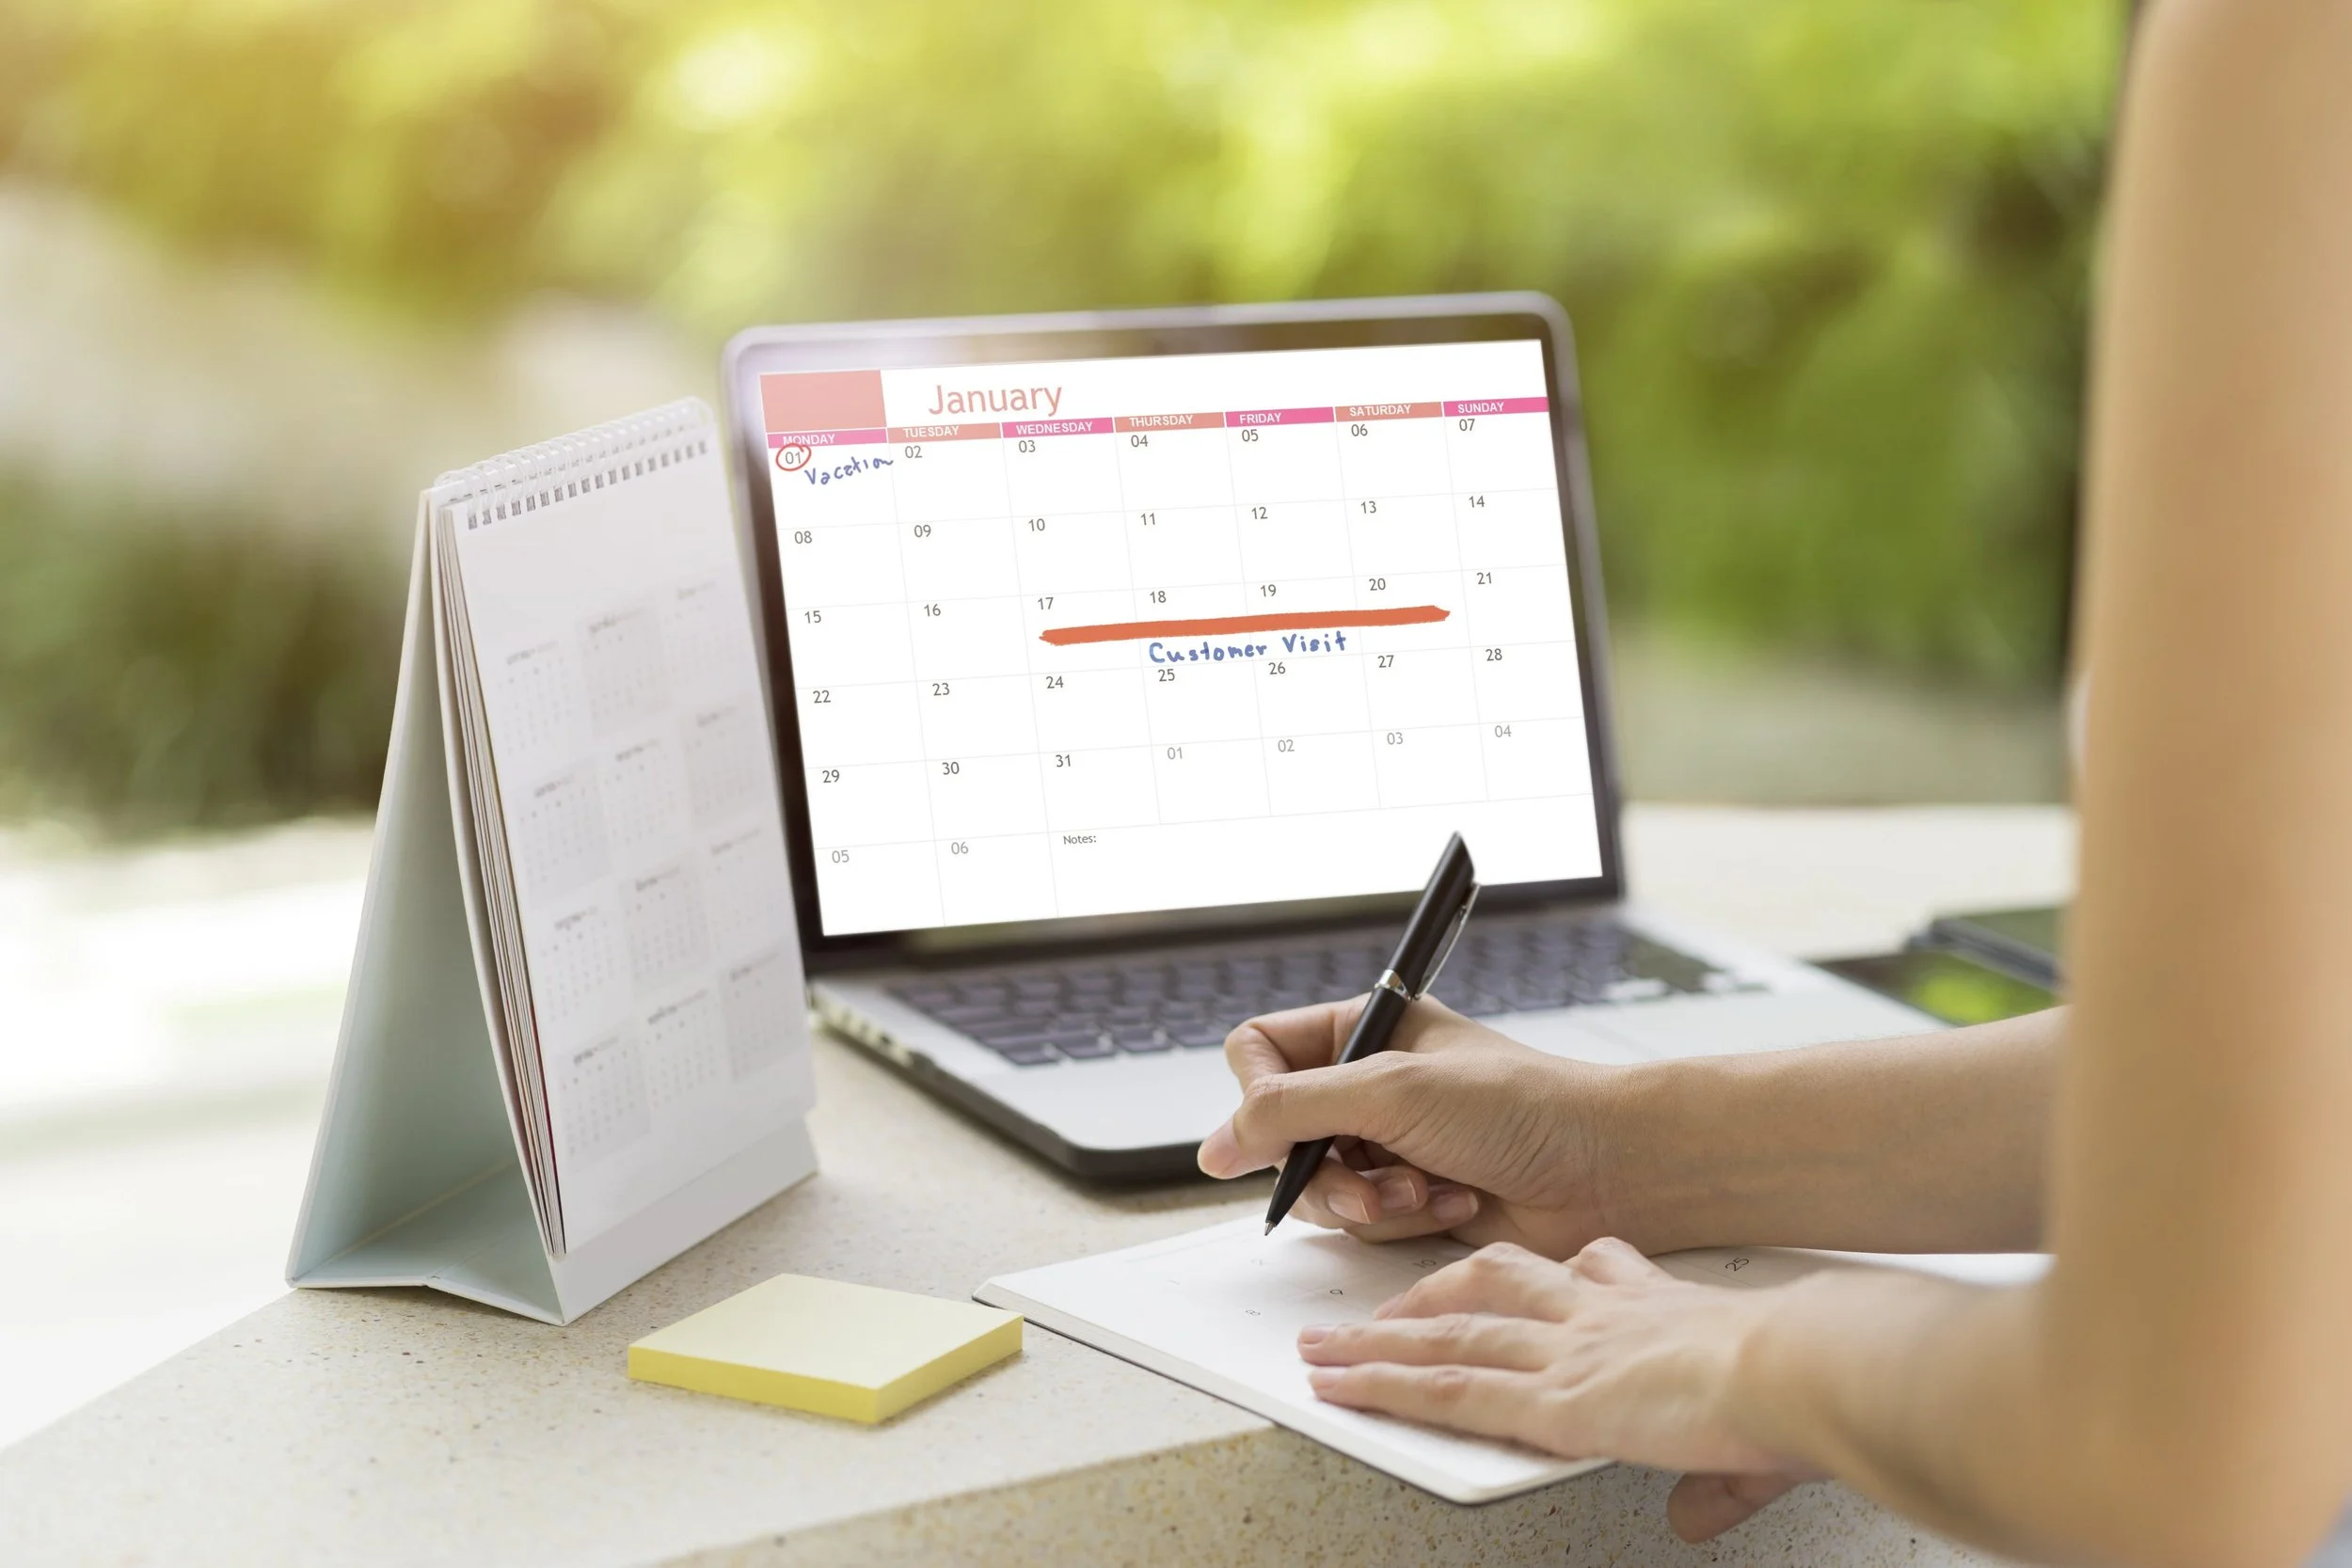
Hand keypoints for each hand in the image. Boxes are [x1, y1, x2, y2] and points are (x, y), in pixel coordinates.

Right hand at [1194, 995, 1629, 1255]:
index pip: (1257, 1054)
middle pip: (1279, 1132)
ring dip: (1367, 1198)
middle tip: (1366, 1178)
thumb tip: (1214, 1148)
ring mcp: (1385, 1142)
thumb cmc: (1518, 1105)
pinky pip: (1362, 1221)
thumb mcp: (1391, 1090)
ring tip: (1423, 1189)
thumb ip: (1291, 1111)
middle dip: (1322, 1167)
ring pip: (1316, 1185)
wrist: (1604, 1168)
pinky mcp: (1409, 1195)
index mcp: (1361, 1029)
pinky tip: (1452, 1202)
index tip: (1277, 1128)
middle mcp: (1366, 1083)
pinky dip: (1402, 1218)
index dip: (1258, 1096)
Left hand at [1299, 1238, 1821, 1542]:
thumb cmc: (1806, 1385)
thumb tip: (1698, 1519)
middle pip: (1492, 1286)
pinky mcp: (1549, 1397)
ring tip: (1324, 1347)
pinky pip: (1446, 1390)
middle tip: (1384, 1305)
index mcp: (1657, 1308)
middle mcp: (1599, 1318)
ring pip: (1448, 1336)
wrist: (1805, 1368)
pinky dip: (1385, 1387)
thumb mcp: (1767, 1437)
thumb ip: (1722, 1481)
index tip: (1530, 1268)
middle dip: (1431, 1294)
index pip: (1592, 1272)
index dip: (1550, 1271)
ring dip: (1378, 1341)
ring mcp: (1564, 1353)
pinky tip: (1342, 1387)